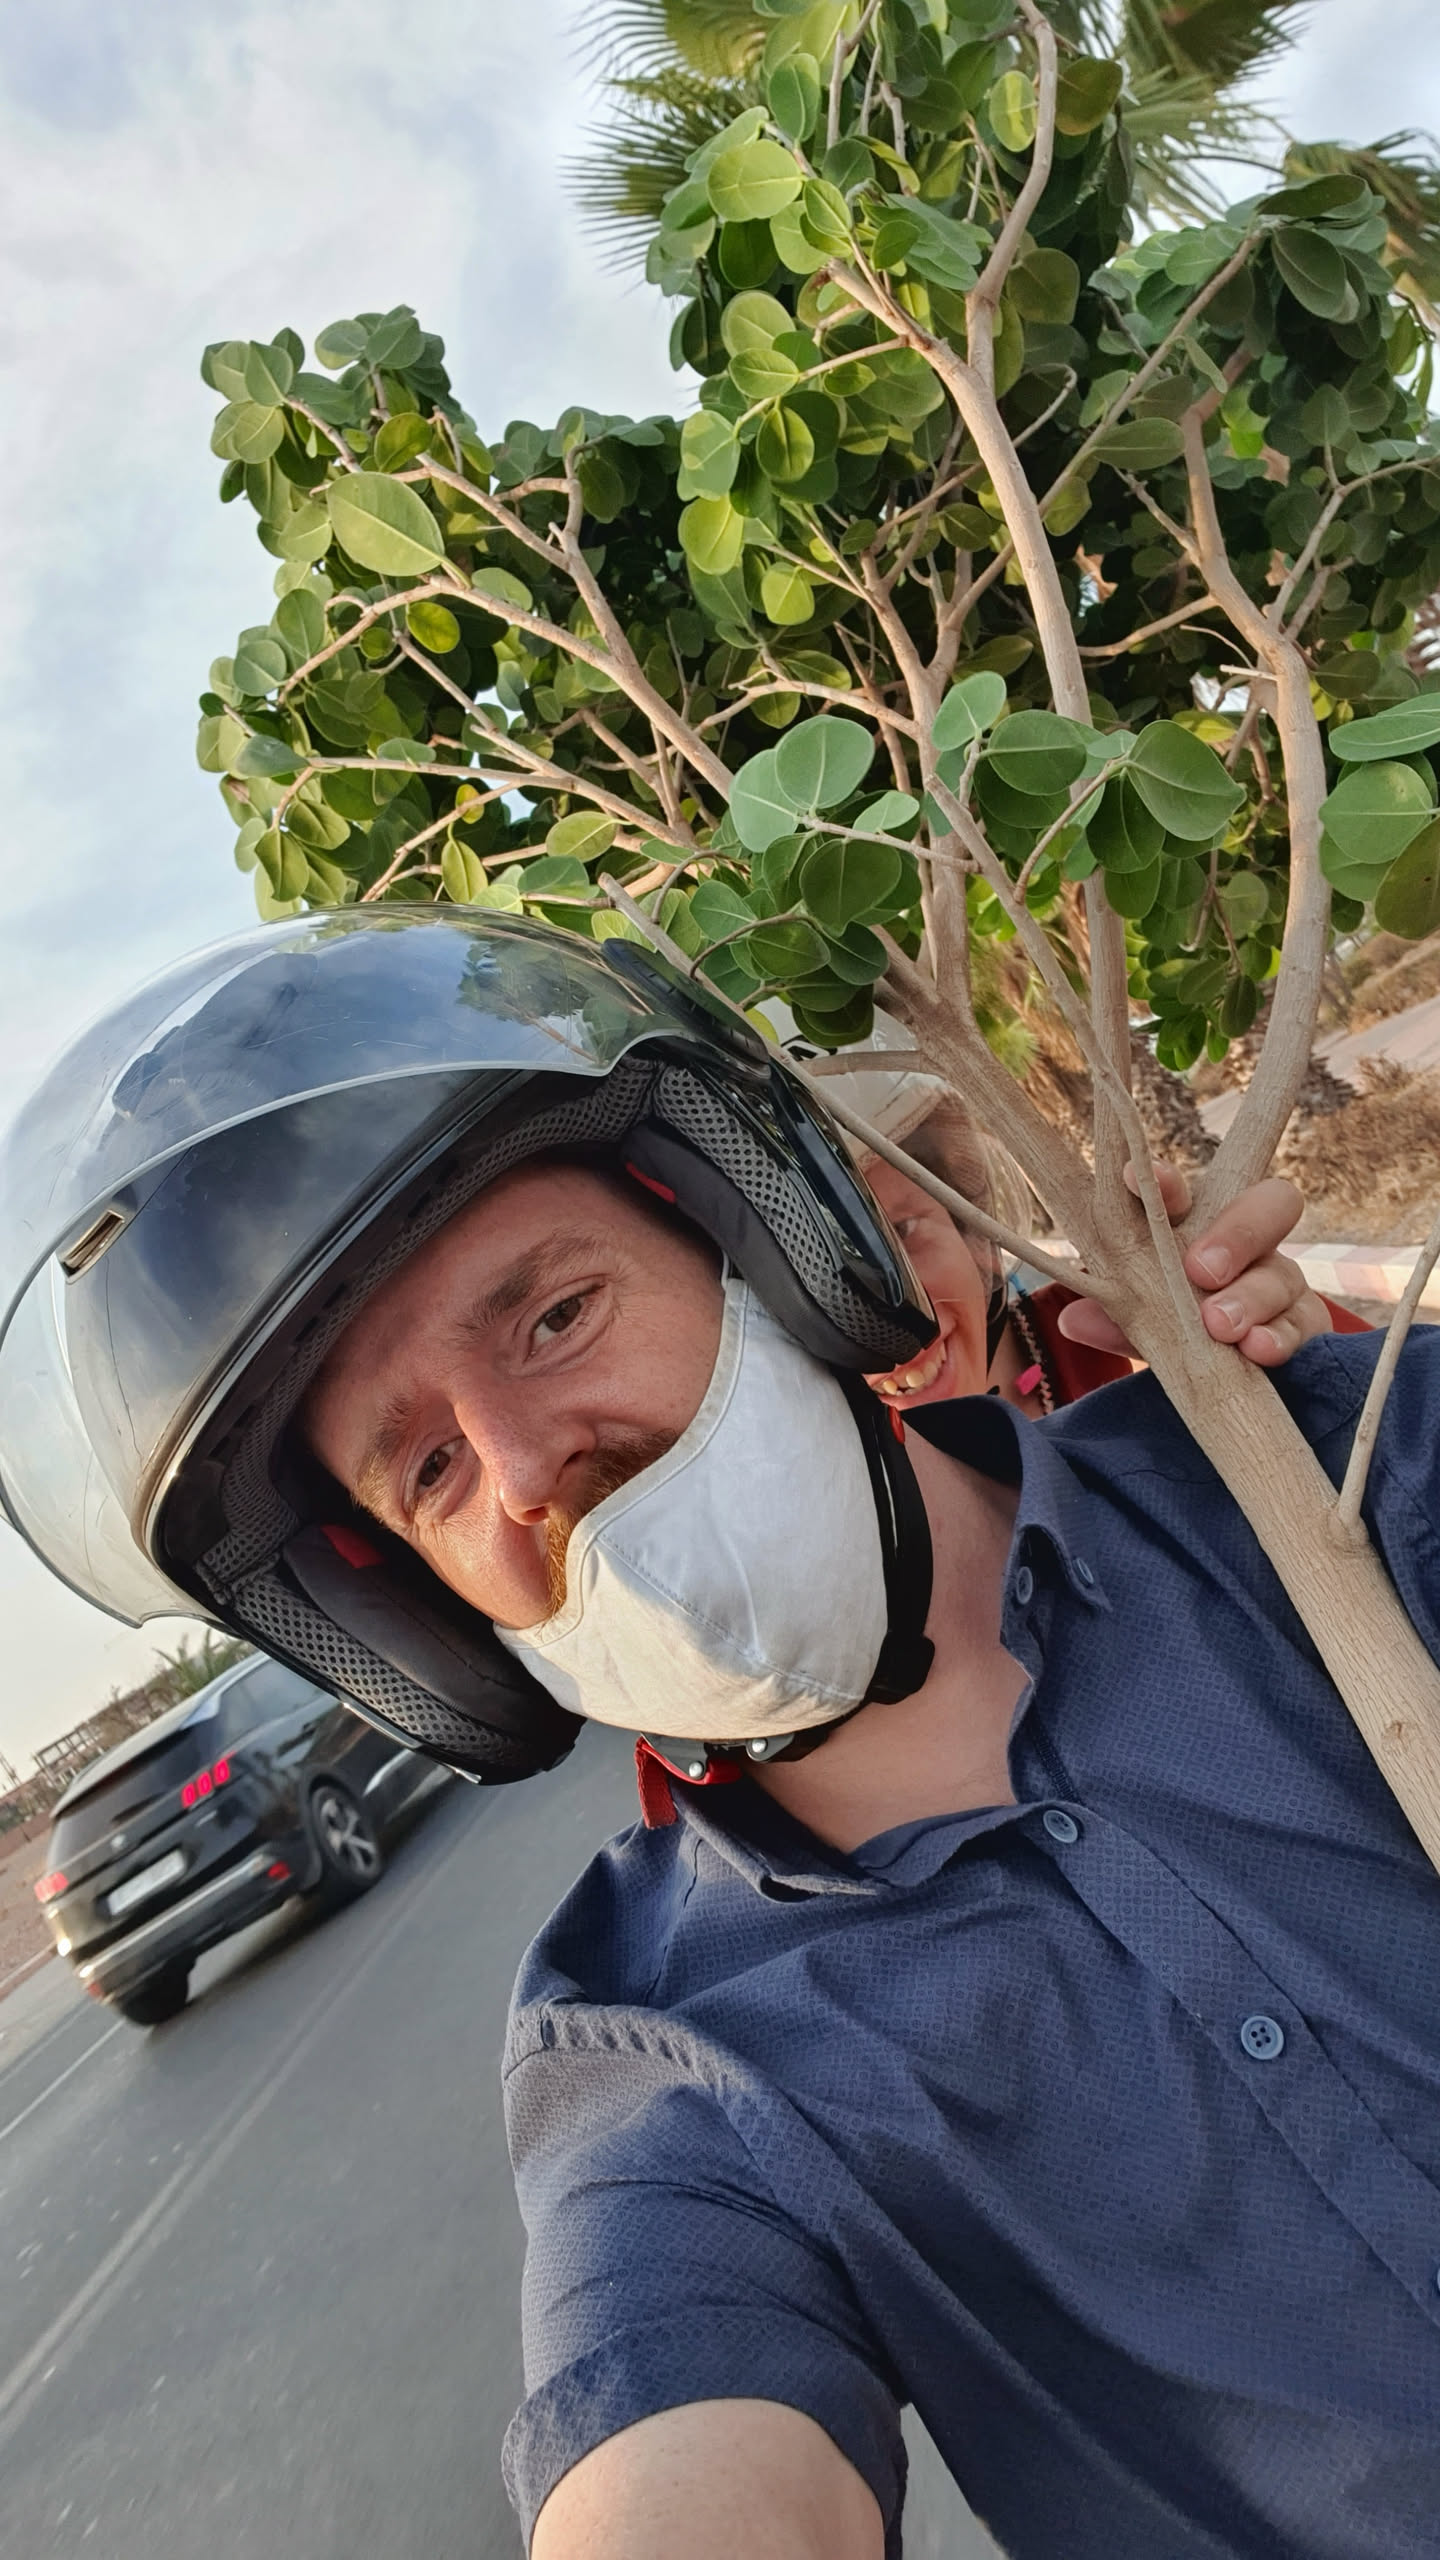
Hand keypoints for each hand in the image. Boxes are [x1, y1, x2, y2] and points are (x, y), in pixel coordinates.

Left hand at [1057, 1168, 1332, 1369]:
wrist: (1229, 1378)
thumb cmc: (1176, 1328)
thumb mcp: (1139, 1322)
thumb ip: (1114, 1317)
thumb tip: (1073, 1318)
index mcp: (1195, 1226)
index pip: (1183, 1191)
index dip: (1163, 1180)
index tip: (1137, 1178)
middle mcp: (1248, 1243)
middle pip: (1268, 1205)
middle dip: (1235, 1233)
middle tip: (1200, 1270)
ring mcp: (1283, 1282)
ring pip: (1283, 1273)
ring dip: (1249, 1297)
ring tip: (1219, 1326)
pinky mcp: (1307, 1325)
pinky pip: (1303, 1324)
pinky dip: (1278, 1336)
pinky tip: (1257, 1349)